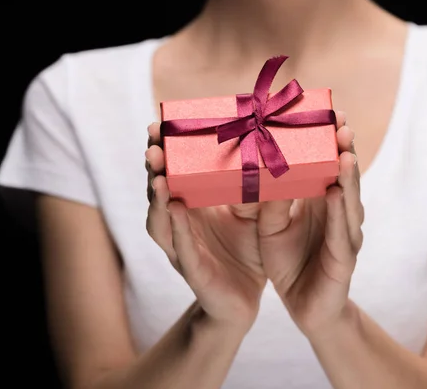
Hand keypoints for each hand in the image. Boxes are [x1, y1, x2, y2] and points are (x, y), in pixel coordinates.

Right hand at [145, 123, 265, 330]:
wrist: (246, 300)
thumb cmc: (246, 251)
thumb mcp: (255, 214)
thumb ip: (257, 188)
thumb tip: (272, 151)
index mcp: (192, 207)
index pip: (171, 174)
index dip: (163, 153)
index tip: (159, 125)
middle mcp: (178, 226)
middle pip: (158, 193)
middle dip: (153, 168)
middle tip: (153, 143)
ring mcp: (182, 249)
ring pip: (161, 221)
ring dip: (157, 196)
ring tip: (159, 174)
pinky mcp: (195, 272)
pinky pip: (183, 248)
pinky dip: (178, 228)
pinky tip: (175, 208)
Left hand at [257, 112, 363, 336]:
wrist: (306, 308)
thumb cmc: (291, 262)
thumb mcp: (272, 227)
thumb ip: (271, 200)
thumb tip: (259, 166)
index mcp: (323, 202)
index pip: (331, 165)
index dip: (332, 141)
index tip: (332, 112)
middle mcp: (340, 214)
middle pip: (345, 177)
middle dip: (345, 148)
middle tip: (342, 120)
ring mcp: (346, 236)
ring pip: (349, 200)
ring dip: (347, 174)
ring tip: (344, 149)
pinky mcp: (343, 260)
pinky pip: (340, 233)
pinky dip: (337, 212)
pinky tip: (335, 191)